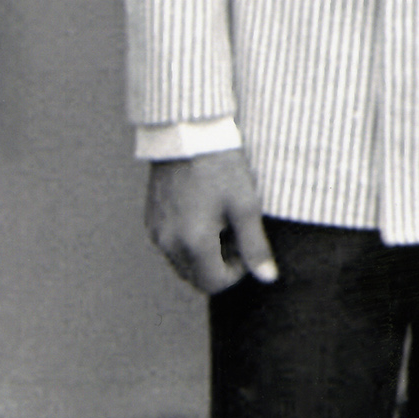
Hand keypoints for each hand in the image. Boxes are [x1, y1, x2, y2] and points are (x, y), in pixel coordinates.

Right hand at [148, 148, 276, 295]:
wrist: (188, 134)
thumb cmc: (222, 167)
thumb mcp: (246, 205)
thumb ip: (255, 246)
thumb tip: (267, 277)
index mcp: (192, 241)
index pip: (215, 284)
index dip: (237, 271)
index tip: (247, 243)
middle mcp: (167, 243)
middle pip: (197, 278)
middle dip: (220, 264)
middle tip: (235, 231)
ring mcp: (155, 233)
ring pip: (183, 264)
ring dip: (205, 254)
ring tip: (221, 220)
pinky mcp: (151, 221)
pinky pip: (171, 246)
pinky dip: (189, 241)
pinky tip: (204, 213)